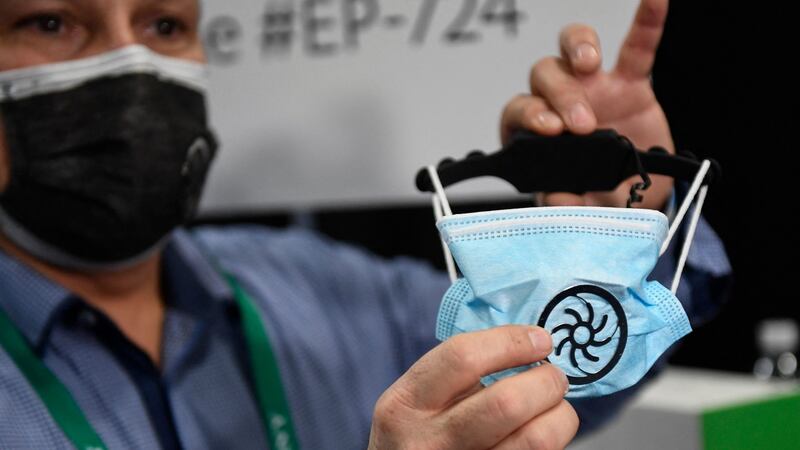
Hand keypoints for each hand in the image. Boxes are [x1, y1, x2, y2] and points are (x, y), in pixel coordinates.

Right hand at [368, 326, 577, 449]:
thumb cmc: (419, 430)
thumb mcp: (419, 397)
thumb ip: (462, 372)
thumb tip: (531, 343)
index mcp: (406, 403)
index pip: (464, 358)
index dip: (511, 343)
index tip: (540, 339)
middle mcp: (429, 441)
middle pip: (508, 403)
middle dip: (546, 381)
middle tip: (554, 376)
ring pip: (536, 439)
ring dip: (560, 415)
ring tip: (554, 405)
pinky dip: (552, 439)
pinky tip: (541, 431)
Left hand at [500, 0, 673, 209]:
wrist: (634, 198)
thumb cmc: (596, 199)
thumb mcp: (580, 209)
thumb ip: (565, 204)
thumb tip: (554, 198)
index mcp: (536, 137)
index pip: (519, 113)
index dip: (530, 115)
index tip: (549, 129)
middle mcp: (557, 106)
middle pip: (544, 78)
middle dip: (560, 95)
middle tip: (581, 124)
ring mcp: (593, 89)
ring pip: (572, 53)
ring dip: (578, 50)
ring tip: (589, 64)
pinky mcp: (629, 83)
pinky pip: (635, 48)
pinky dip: (646, 24)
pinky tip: (655, 1)